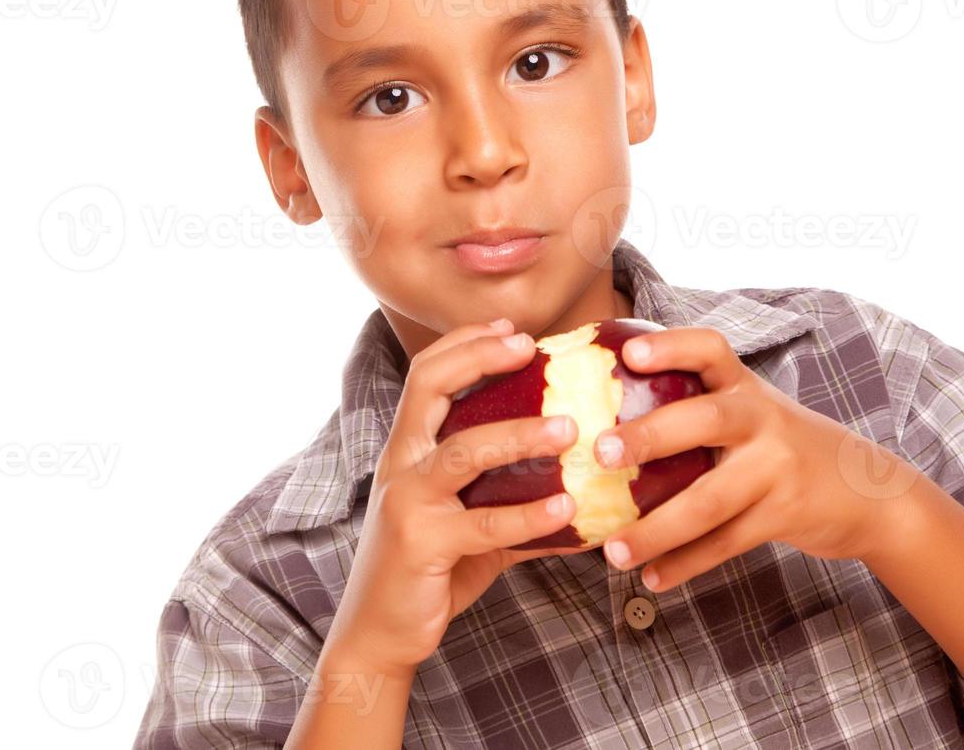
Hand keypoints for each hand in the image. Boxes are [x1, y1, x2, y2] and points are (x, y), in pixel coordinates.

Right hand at [325, 317, 590, 675]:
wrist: (379, 633)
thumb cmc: (429, 569)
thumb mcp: (468, 520)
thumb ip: (511, 495)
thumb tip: (584, 485)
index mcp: (407, 449)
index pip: (425, 374)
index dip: (464, 343)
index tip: (512, 330)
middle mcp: (400, 464)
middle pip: (429, 387)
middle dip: (479, 358)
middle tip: (531, 350)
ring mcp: (408, 501)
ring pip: (463, 451)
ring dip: (520, 435)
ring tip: (570, 429)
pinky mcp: (424, 543)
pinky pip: (485, 524)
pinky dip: (531, 515)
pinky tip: (570, 511)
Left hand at [593, 327, 922, 592]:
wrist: (869, 491)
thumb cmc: (782, 446)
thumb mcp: (752, 413)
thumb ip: (697, 409)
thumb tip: (601, 419)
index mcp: (745, 387)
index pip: (710, 350)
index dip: (671, 348)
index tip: (631, 355)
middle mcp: (762, 419)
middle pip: (707, 419)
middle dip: (652, 435)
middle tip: (600, 451)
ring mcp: (777, 469)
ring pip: (709, 500)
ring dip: (657, 529)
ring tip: (613, 551)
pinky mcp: (785, 515)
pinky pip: (727, 542)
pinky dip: (686, 563)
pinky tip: (652, 578)